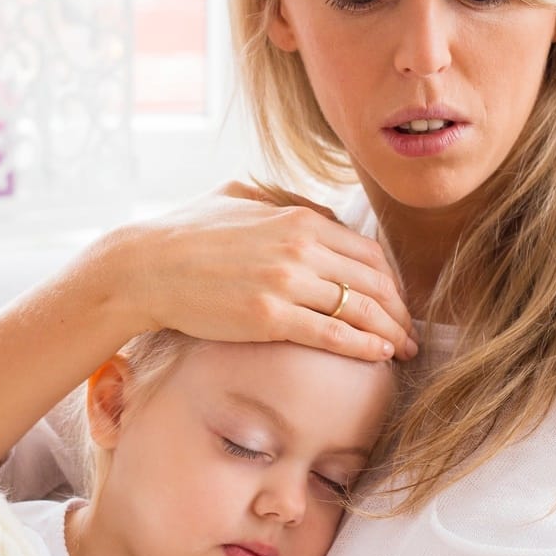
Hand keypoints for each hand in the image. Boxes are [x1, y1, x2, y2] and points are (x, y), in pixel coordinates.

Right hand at [106, 181, 415, 361]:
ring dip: (389, 332)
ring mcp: (286, 282)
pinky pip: (332, 334)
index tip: (394, 302)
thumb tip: (315, 212)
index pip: (367, 252)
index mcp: (299, 218)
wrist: (145, 267)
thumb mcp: (240, 199)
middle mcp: (301, 246)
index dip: (389, 281)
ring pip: (359, 309)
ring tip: (404, 351)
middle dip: (398, 310)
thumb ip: (283, 202)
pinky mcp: (269, 317)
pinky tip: (379, 356)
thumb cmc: (186, 234)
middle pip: (372, 281)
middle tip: (410, 332)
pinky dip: (363, 346)